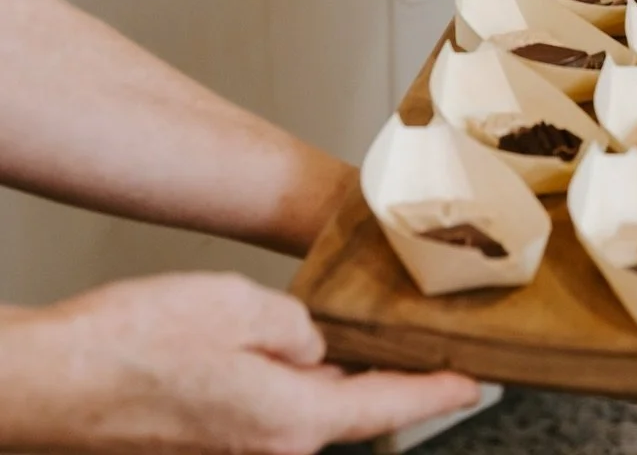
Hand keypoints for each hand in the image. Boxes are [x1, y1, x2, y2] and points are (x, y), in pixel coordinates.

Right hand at [1, 273, 479, 454]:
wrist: (54, 383)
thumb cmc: (134, 343)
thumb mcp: (239, 305)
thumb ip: (299, 327)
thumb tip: (316, 347)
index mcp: (289, 418)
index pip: (385, 407)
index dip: (436, 394)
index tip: (472, 384)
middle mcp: (268, 450)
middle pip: (342, 408)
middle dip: (372, 374)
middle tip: (410, 338)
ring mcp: (234, 454)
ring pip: (299, 407)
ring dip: (317, 374)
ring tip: (330, 331)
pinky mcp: (205, 447)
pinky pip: (263, 411)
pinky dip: (277, 382)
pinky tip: (263, 349)